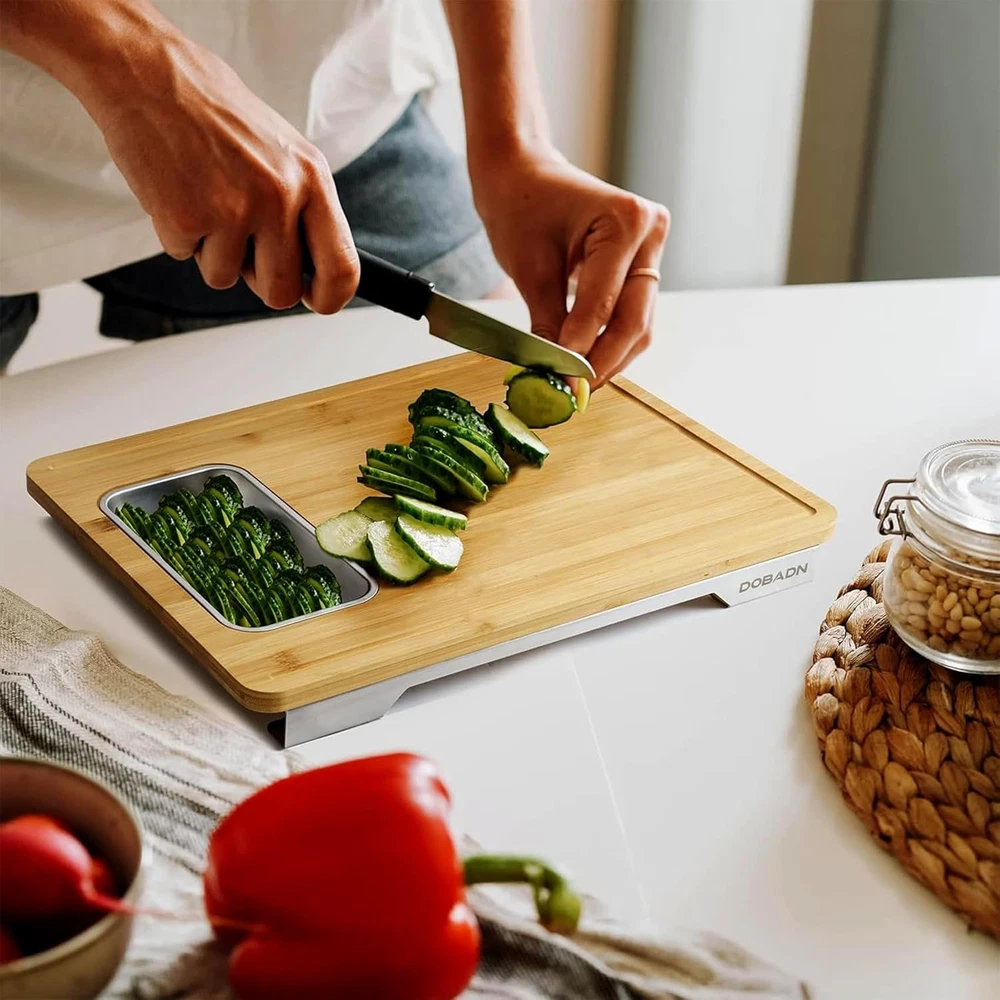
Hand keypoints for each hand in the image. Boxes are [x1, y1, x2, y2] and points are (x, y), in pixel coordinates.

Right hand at [83, 29, 357, 312]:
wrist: (150, 76)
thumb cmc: (217, 114)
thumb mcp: (284, 154)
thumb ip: (304, 211)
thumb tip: (312, 275)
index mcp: (311, 180)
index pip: (341, 267)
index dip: (330, 297)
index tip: (317, 302)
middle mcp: (279, 196)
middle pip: (280, 291)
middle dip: (259, 281)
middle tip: (241, 245)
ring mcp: (232, 210)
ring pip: (227, 278)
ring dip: (212, 251)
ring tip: (204, 198)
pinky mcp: (186, 218)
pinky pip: (186, 257)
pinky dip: (178, 234)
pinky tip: (178, 191)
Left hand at [470, 149, 668, 387]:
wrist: (522, 173)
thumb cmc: (521, 207)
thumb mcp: (530, 270)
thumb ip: (549, 325)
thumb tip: (556, 375)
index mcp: (625, 220)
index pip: (603, 304)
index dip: (582, 350)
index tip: (563, 385)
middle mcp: (650, 232)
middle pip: (634, 319)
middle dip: (603, 361)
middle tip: (574, 394)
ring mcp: (652, 249)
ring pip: (638, 324)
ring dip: (610, 358)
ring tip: (576, 385)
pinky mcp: (644, 264)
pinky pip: (632, 314)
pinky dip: (610, 341)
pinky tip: (585, 364)